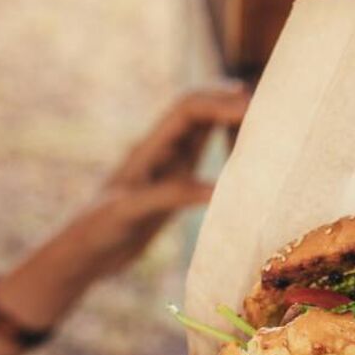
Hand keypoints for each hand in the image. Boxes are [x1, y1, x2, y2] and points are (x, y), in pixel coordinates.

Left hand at [58, 86, 249, 278]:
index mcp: (149, 147)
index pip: (188, 109)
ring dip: (230, 120)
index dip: (220, 101)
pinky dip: (225, 149)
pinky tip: (246, 157)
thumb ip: (171, 195)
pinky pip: (203, 157)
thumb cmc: (99, 229)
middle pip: (200, 110)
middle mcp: (161, 150)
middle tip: (269, 107)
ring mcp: (168, 166)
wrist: (85, 253)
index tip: (252, 107)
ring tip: (263, 121)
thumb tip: (218, 189)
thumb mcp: (132, 211)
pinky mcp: (174, 186)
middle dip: (230, 102)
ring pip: (203, 130)